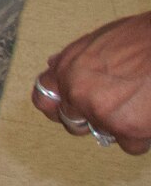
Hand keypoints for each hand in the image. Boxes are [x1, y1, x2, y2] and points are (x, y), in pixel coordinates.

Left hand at [34, 12, 150, 153]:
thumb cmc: (141, 39)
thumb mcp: (97, 42)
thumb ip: (75, 61)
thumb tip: (55, 66)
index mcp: (66, 68)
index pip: (44, 99)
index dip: (58, 107)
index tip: (70, 110)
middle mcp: (76, 92)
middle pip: (72, 122)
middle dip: (91, 119)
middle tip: (114, 108)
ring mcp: (99, 112)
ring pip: (104, 133)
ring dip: (120, 125)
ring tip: (139, 103)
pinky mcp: (126, 128)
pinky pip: (130, 146)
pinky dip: (141, 136)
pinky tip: (149, 115)